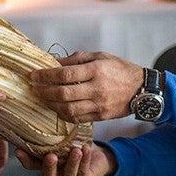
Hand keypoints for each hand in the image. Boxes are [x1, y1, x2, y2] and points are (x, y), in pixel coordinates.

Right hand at [15, 142, 115, 175]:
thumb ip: (53, 133)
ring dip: (72, 162)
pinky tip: (86, 149)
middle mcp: (55, 173)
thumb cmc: (75, 145)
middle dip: (49, 165)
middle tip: (51, 156)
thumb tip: (44, 110)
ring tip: (76, 150)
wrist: (97, 157)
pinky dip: (84, 160)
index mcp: (46, 164)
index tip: (18, 150)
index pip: (31, 164)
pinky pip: (83, 172)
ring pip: (68, 173)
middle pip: (47, 173)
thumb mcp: (63, 138)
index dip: (24, 159)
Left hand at [29, 51, 143, 121]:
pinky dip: (64, 114)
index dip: (46, 75)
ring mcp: (99, 105)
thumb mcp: (99, 56)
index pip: (65, 74)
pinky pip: (77, 119)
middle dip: (45, 92)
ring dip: (51, 105)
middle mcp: (97, 89)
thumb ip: (76, 59)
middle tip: (34, 88)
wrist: (141, 88)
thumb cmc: (119, 69)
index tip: (34, 75)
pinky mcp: (100, 116)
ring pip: (68, 110)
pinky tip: (57, 108)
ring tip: (43, 98)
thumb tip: (54, 63)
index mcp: (96, 70)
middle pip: (64, 94)